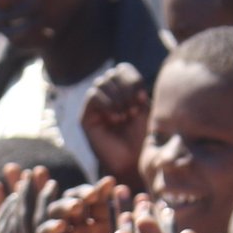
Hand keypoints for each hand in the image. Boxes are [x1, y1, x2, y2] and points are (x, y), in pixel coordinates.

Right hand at [80, 63, 148, 187]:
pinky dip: (107, 103)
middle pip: (113, 74)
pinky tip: (116, 118)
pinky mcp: (86, 117)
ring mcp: (96, 106)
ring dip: (118, 97)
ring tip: (125, 116)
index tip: (143, 99)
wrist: (134, 162)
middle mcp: (108, 96)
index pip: (123, 69)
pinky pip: (93, 95)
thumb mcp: (146, 108)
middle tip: (134, 110)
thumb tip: (123, 70)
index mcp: (123, 91)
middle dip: (126, 90)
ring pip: (102, 82)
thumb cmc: (144, 137)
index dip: (133, 79)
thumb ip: (136, 87)